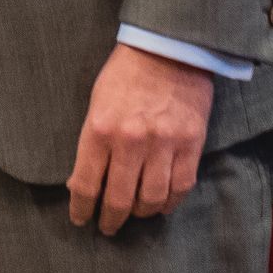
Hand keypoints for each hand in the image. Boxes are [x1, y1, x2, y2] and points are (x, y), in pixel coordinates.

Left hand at [68, 44, 213, 232]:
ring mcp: (165, 142)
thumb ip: (91, 144)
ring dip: (141, 214)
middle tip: (108, 226)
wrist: (169, 46)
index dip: (82, 209)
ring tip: (135, 214)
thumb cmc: (126, 74)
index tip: (81, 219)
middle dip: (111, 220)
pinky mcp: (192, 142)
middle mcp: (132, 140)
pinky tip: (161, 205)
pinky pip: (181, 187)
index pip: (87, 185)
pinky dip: (170, 203)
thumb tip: (80, 184)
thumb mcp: (96, 103)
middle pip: (120, 200)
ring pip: (152, 199)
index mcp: (101, 128)